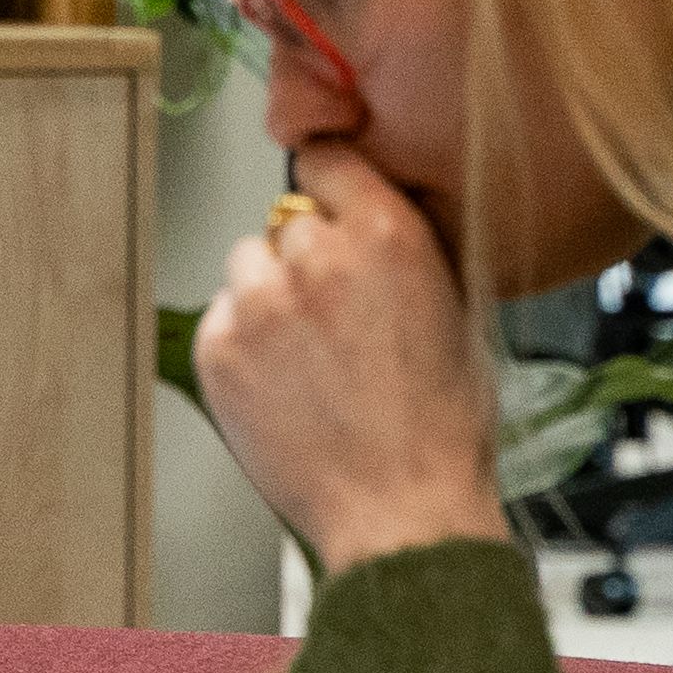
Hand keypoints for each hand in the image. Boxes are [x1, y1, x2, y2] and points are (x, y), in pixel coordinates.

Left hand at [192, 141, 503, 574]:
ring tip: (308, 356)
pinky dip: (242, 343)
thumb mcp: (454, 313)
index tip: (324, 197)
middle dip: (305, 258)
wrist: (401, 511)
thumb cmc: (441, 427)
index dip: (327, 184)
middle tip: (334, 317)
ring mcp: (258, 304)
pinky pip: (221, 317)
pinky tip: (284, 385)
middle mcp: (315, 259)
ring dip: (268, 296)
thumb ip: (403, 252)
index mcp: (386, 237)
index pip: (327, 161)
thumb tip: (366, 220)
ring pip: (247, 266)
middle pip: (287, 222)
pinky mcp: (218, 349)